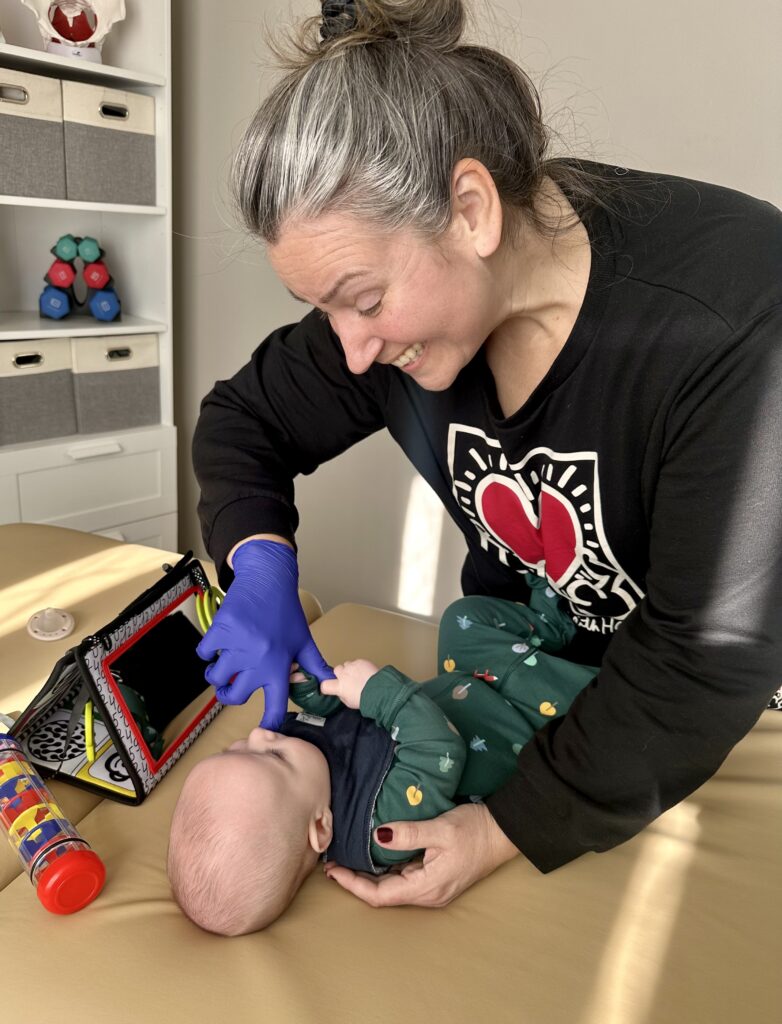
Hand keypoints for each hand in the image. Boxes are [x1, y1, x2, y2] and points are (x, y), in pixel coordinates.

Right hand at [195, 540, 331, 728]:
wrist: (267, 579)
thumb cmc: (285, 611)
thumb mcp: (303, 639)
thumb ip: (315, 665)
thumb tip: (330, 682)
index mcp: (278, 665)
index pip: (274, 704)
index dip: (269, 723)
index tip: (263, 733)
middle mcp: (257, 660)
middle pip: (235, 696)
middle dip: (231, 696)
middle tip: (231, 690)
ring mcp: (236, 646)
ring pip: (216, 677)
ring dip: (217, 676)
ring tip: (222, 668)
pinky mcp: (220, 631)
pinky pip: (205, 653)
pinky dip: (207, 653)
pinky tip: (216, 647)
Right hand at [319, 658, 378, 708]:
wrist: (379, 690)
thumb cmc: (366, 699)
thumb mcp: (350, 703)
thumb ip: (342, 695)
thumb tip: (341, 692)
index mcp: (339, 687)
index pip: (325, 685)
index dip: (326, 686)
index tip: (329, 687)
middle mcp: (343, 675)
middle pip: (336, 670)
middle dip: (341, 673)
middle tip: (348, 679)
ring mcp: (352, 667)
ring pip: (347, 664)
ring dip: (350, 669)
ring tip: (359, 675)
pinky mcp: (360, 661)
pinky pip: (357, 662)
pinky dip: (360, 666)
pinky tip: (366, 672)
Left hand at [323, 803, 518, 906]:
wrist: (503, 831)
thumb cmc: (474, 829)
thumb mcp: (440, 828)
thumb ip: (408, 834)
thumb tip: (376, 837)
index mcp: (426, 887)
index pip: (380, 895)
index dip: (353, 884)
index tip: (333, 870)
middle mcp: (428, 894)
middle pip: (384, 895)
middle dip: (356, 881)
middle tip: (334, 863)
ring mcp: (434, 887)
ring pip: (394, 887)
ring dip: (370, 876)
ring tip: (348, 857)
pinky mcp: (438, 877)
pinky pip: (405, 878)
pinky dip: (386, 870)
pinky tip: (376, 855)